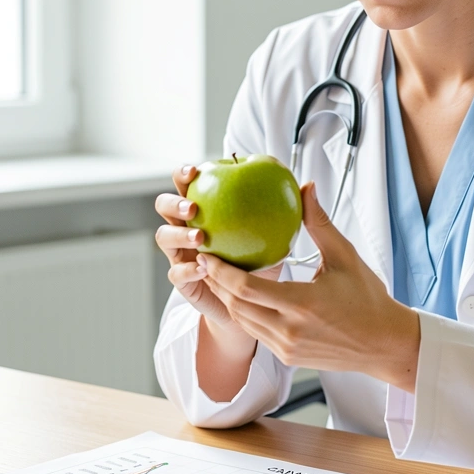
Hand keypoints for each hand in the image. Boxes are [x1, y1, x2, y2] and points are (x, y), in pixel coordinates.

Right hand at [154, 165, 281, 334]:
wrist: (254, 303)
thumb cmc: (264, 259)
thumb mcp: (278, 233)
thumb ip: (287, 209)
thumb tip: (308, 186)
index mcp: (205, 208)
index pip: (187, 183)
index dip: (185, 174)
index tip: (198, 171)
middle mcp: (187, 226)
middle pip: (165, 206)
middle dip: (174, 202)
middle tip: (194, 207)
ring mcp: (181, 253)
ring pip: (165, 237)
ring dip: (178, 234)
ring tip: (200, 238)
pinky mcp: (183, 280)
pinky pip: (177, 273)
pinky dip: (187, 268)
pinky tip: (202, 268)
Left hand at [194, 182, 420, 391]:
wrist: (384, 343)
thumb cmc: (368, 298)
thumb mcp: (345, 256)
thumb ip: (319, 223)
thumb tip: (306, 188)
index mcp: (303, 304)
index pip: (247, 288)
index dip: (221, 272)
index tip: (207, 253)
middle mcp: (290, 330)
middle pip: (237, 306)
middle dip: (215, 282)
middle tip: (203, 258)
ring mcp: (287, 347)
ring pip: (243, 321)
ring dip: (226, 298)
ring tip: (215, 275)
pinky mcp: (288, 356)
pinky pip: (256, 333)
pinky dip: (244, 313)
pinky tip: (239, 295)